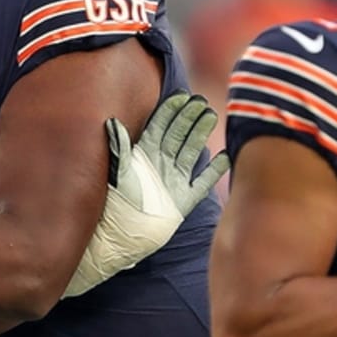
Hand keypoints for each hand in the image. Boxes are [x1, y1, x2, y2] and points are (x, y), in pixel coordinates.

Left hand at [64, 90, 228, 297]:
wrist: (120, 241)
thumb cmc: (114, 208)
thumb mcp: (116, 175)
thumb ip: (118, 149)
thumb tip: (110, 123)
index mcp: (143, 157)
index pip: (160, 127)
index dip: (170, 111)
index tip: (181, 96)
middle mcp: (159, 166)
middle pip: (178, 135)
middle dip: (189, 117)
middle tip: (202, 101)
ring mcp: (173, 182)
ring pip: (191, 152)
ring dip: (201, 135)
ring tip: (212, 116)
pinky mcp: (183, 201)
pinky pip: (202, 183)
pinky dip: (214, 170)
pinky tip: (225, 156)